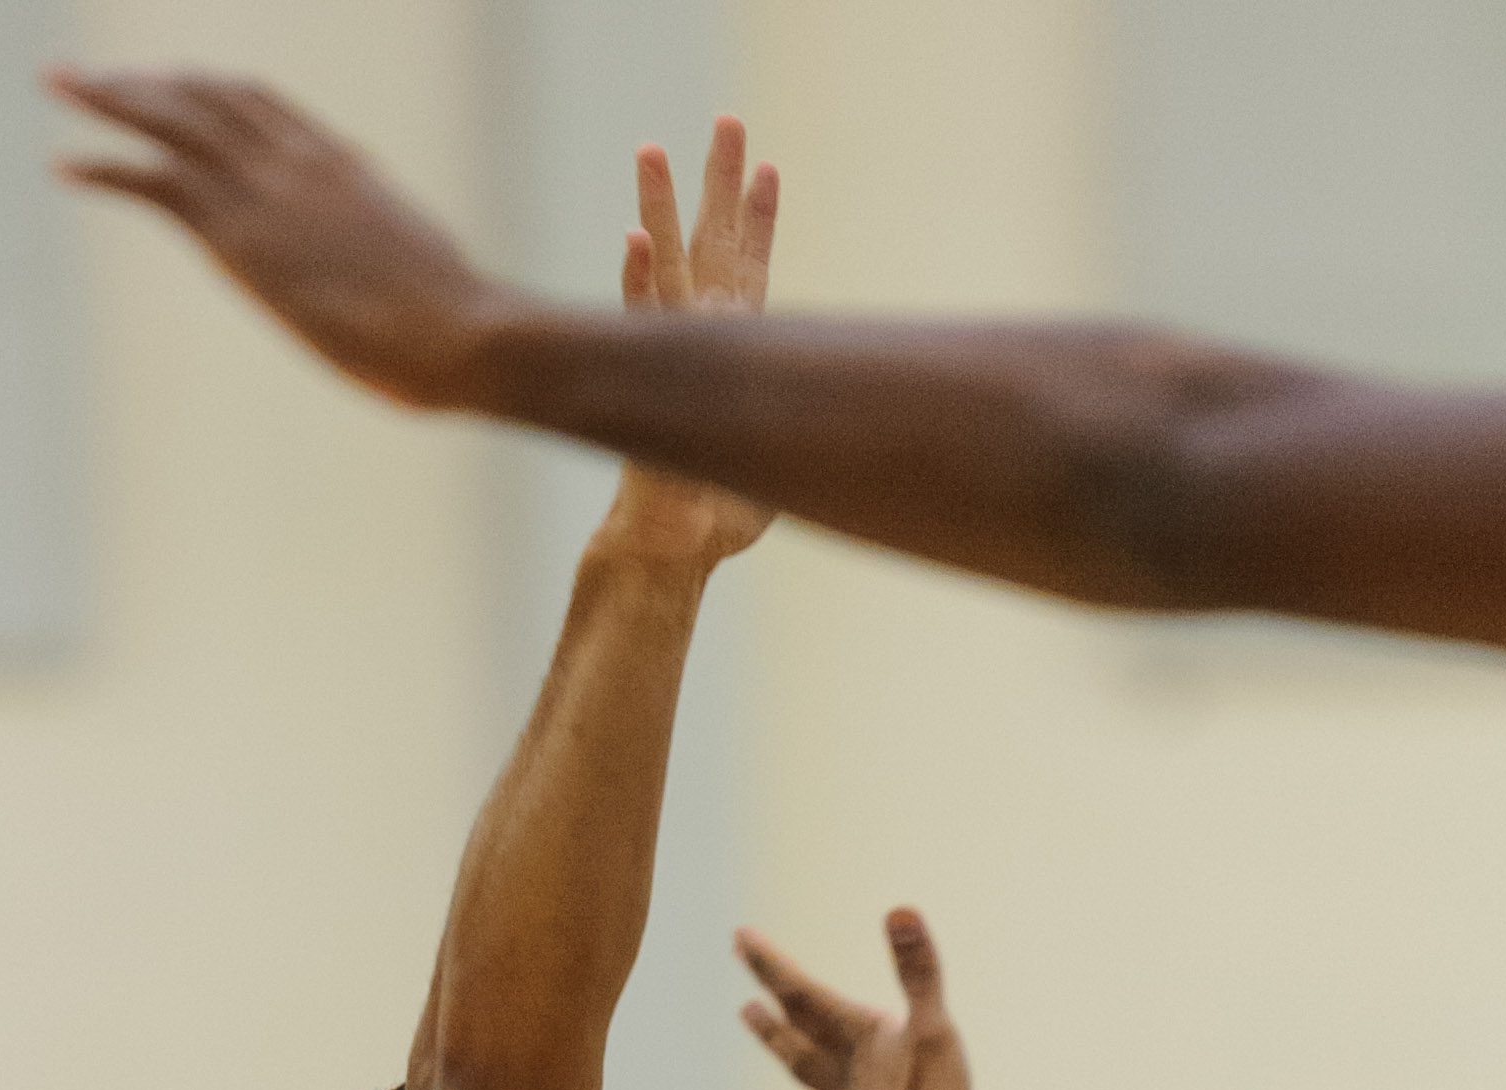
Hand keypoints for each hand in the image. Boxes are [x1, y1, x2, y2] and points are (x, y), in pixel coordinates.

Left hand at [48, 70, 497, 405]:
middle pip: (205, 96)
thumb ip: (396, 256)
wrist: (461, 331)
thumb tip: (417, 276)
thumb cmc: (459, 324)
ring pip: (169, 120)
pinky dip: (104, 168)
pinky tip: (62, 165)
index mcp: (341, 164)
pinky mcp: (240, 235)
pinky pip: (154, 182)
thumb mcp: (425, 271)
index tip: (172, 81)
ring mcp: (266, 193)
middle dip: (143, 80)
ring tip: (57, 83)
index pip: (264, 104)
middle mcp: (297, 162)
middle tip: (89, 73)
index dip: (210, 88)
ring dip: (106, 98)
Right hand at [593, 119, 779, 572]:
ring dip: (662, 206)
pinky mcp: (639, 386)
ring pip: (667, 267)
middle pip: (711, 244)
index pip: (749, 271)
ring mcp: (664, 358)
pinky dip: (638, 281)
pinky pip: (638, 324)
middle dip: (718, 182)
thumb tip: (870, 425)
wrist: (668, 553)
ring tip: (652, 147)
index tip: (770, 168)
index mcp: (732, 353)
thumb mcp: (783, 462)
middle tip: (728, 120)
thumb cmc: (718, 522)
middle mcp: (697, 342)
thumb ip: (807, 429)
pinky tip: (635, 239)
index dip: (759, 221)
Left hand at [736, 909, 973, 1089]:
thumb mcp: (933, 1028)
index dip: (773, 964)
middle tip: (739, 954)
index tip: (738, 936)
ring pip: (806, 1067)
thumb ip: (918, 971)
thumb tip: (897, 910)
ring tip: (749, 1015)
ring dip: (779, 1039)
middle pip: (799, 1023)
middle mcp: (847, 1070)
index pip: (806, 993)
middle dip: (771, 988)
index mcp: (861, 1038)